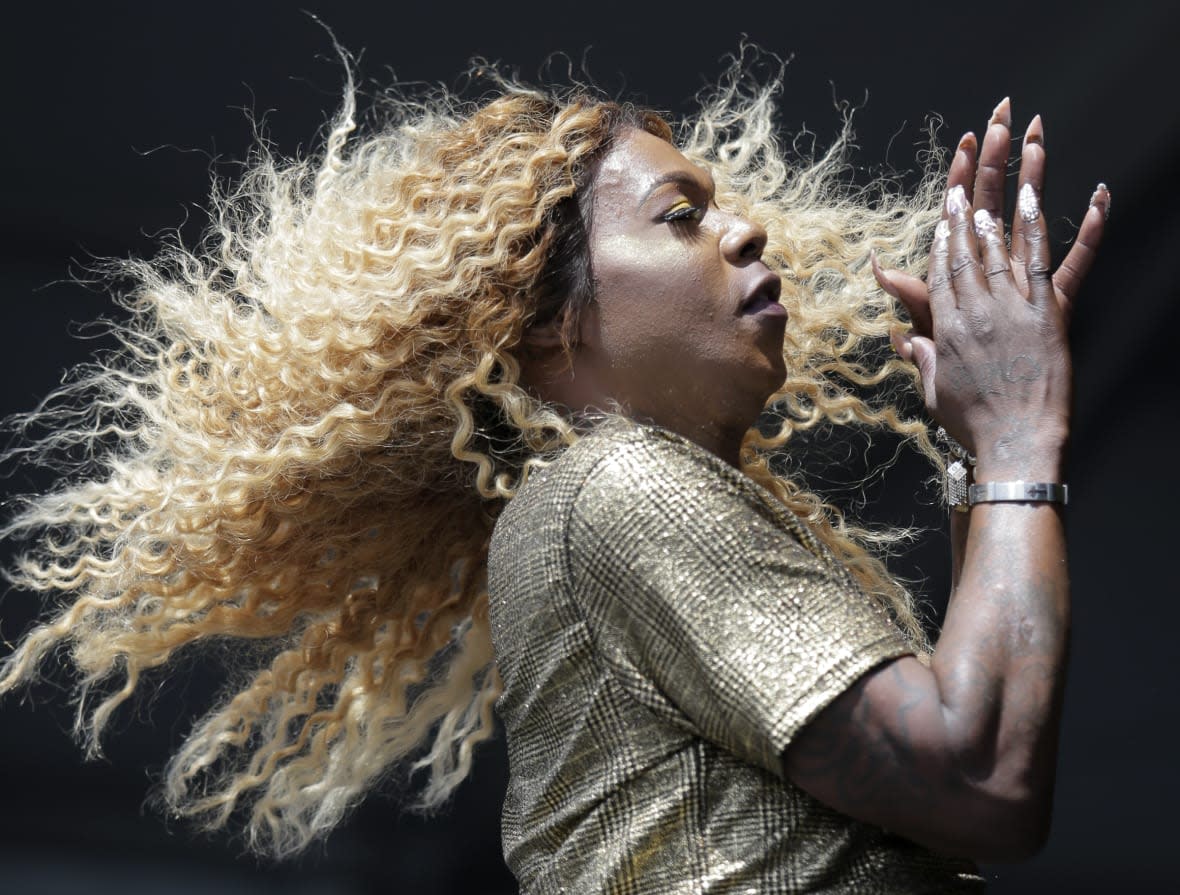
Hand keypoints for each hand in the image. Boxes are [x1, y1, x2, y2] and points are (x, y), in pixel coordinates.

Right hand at [873, 99, 1108, 473]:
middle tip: (985, 134)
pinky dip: (1078, 228)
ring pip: (1014, 236)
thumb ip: (919, 352)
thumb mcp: (934, 387)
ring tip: (1027, 143)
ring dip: (1021, 185)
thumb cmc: (971, 424)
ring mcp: (1014, 308)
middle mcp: (976, 306)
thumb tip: (899, 334)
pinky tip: (1087, 194)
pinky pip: (1065, 264)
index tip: (949, 185)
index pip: (942, 258)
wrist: (1013, 446)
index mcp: (945, 322)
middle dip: (977, 178)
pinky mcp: (1052, 317)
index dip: (945, 219)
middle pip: (974, 232)